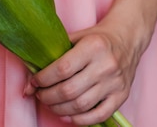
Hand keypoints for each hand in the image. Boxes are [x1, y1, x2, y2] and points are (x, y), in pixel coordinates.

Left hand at [23, 19, 143, 124]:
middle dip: (48, 96)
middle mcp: (106, 66)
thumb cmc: (95, 38)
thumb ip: (53, 54)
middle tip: (39, 95)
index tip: (33, 82)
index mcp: (93, 47)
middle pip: (69, 90)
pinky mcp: (122, 96)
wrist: (128, 39)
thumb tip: (29, 81)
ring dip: (59, 109)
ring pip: (81, 105)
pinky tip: (67, 115)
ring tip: (49, 104)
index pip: (62, 69)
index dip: (43, 79)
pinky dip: (80, 120)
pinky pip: (100, 115)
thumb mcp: (75, 37)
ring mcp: (115, 83)